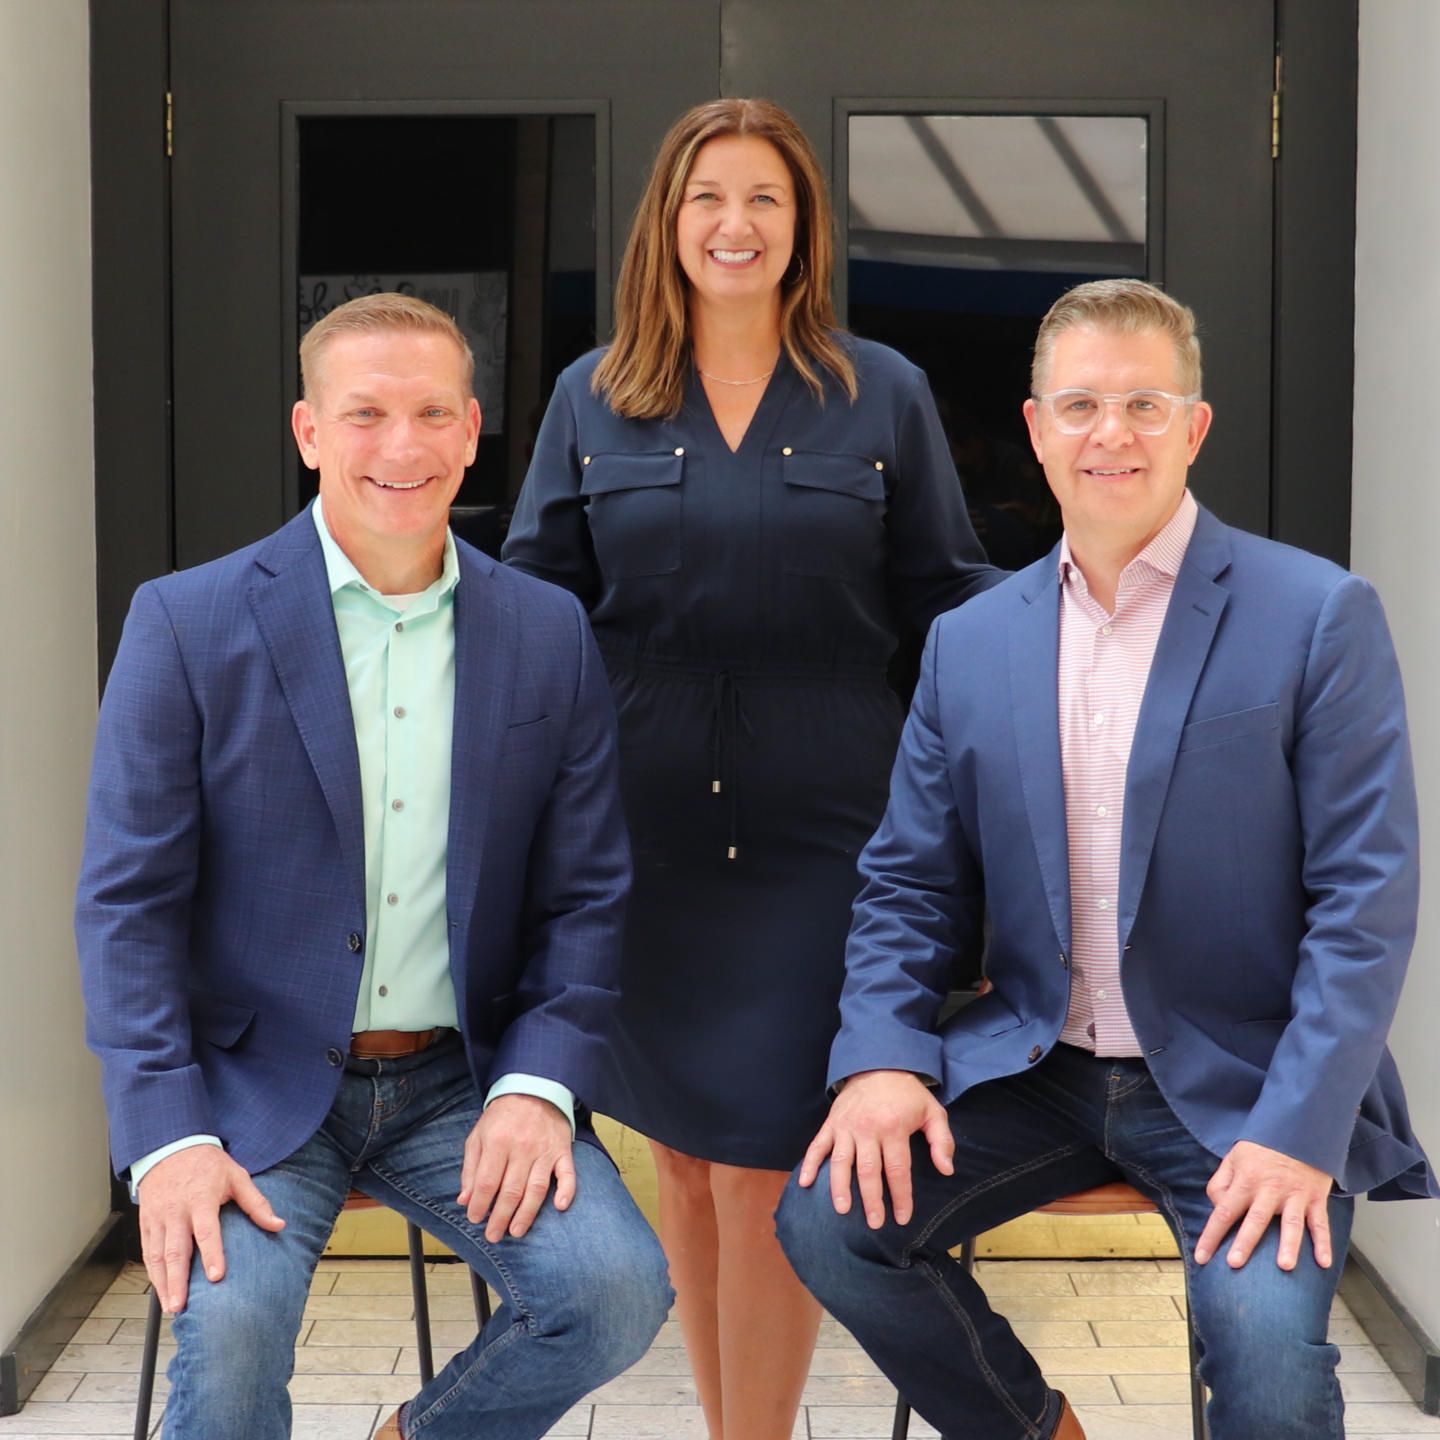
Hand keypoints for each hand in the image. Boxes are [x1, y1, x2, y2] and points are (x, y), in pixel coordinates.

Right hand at [137, 1147, 284, 1312]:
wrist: (171, 1147)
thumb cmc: (208, 1164)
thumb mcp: (237, 1176)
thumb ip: (257, 1203)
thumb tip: (278, 1225)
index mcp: (201, 1198)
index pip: (206, 1230)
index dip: (212, 1254)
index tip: (216, 1276)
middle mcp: (176, 1211)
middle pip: (176, 1250)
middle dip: (178, 1280)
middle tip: (182, 1306)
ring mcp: (158, 1217)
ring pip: (158, 1255)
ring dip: (163, 1283)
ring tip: (172, 1306)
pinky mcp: (147, 1222)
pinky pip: (148, 1251)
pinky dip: (153, 1272)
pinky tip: (161, 1289)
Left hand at [458, 1094, 574, 1242]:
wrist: (534, 1088)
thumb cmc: (503, 1116)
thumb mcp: (478, 1135)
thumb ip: (470, 1168)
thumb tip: (465, 1200)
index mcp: (497, 1142)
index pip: (486, 1182)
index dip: (479, 1205)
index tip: (475, 1219)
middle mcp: (521, 1147)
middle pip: (510, 1190)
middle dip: (500, 1217)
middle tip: (493, 1236)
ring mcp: (544, 1150)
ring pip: (536, 1188)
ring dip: (527, 1213)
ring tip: (516, 1231)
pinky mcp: (563, 1150)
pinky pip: (568, 1173)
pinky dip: (567, 1191)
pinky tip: (560, 1207)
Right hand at [796, 1070, 953, 1227]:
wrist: (879, 1063)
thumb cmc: (907, 1094)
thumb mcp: (933, 1112)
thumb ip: (942, 1141)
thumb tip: (946, 1170)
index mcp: (894, 1127)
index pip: (897, 1169)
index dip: (900, 1196)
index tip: (902, 1217)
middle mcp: (868, 1128)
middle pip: (869, 1170)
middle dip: (871, 1200)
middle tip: (874, 1223)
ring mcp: (846, 1126)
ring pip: (841, 1161)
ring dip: (840, 1187)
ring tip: (842, 1209)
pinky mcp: (832, 1123)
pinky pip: (817, 1144)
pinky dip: (810, 1163)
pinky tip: (804, 1182)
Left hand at [1194, 1140, 1334, 1270]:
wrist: (1297, 1128)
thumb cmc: (1261, 1149)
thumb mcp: (1233, 1159)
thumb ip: (1221, 1184)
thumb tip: (1218, 1208)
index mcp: (1245, 1181)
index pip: (1223, 1212)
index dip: (1211, 1235)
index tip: (1201, 1257)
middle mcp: (1269, 1189)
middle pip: (1255, 1219)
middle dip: (1244, 1242)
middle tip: (1234, 1264)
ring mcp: (1294, 1194)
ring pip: (1291, 1223)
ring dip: (1288, 1245)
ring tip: (1284, 1266)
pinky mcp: (1315, 1197)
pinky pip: (1320, 1223)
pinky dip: (1324, 1243)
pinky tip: (1323, 1263)